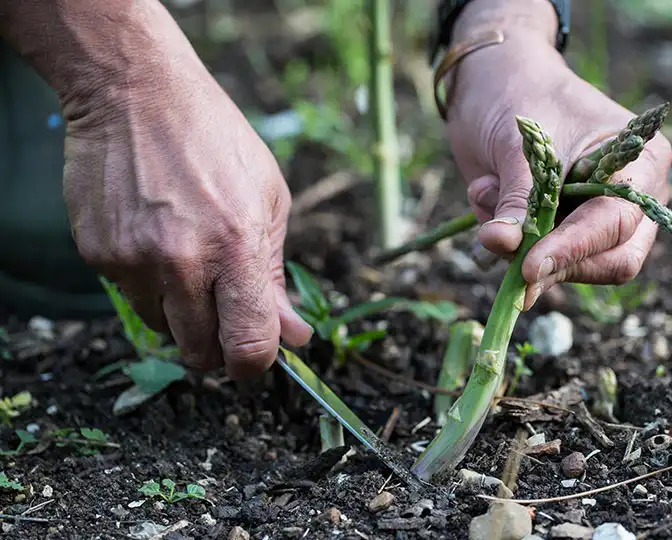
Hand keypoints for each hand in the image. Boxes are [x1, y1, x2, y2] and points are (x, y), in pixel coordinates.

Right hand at [62, 48, 311, 378]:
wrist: (135, 92)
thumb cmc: (215, 140)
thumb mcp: (268, 198)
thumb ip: (276, 275)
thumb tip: (293, 337)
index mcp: (237, 246)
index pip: (248, 344)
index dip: (255, 366)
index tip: (255, 363)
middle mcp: (182, 261)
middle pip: (201, 352)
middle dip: (218, 348)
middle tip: (224, 318)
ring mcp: (134, 260)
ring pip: (163, 329)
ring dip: (182, 314)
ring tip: (188, 259)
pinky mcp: (98, 254)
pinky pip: (130, 297)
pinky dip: (148, 284)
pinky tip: (155, 238)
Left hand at [445, 0, 671, 309]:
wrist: (493, 80)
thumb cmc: (518, 94)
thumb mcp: (519, 144)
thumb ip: (517, 197)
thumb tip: (503, 244)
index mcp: (641, 162)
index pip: (616, 223)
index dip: (573, 250)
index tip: (529, 267)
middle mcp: (633, 197)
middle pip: (613, 260)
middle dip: (556, 262)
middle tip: (507, 255)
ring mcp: (600, 218)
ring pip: (576, 268)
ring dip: (523, 248)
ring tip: (485, 192)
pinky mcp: (564, 231)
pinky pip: (541, 260)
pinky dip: (508, 241)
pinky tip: (485, 194)